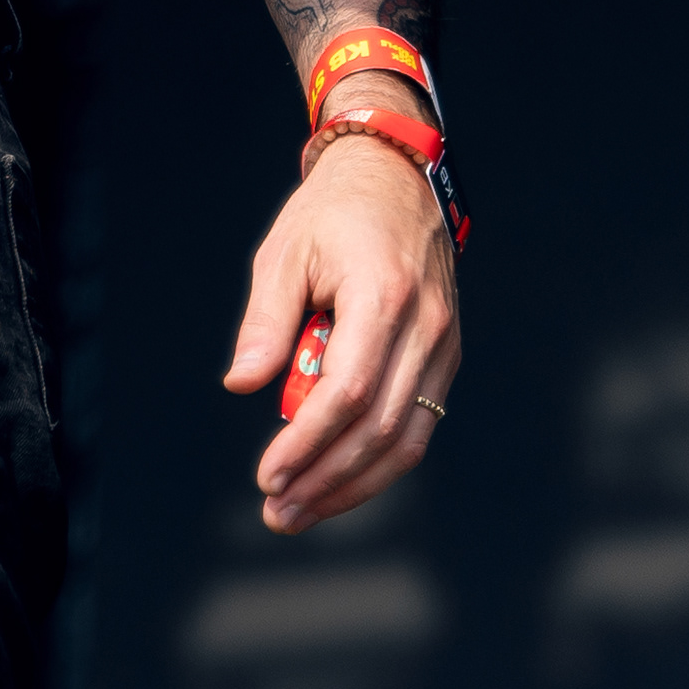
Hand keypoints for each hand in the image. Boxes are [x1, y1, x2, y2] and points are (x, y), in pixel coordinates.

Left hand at [220, 124, 460, 531]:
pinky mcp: (445, 355)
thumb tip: (243, 384)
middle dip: (327, 481)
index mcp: (381, 295)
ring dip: (354, 485)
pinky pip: (419, 423)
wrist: (395, 176)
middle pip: (381, 429)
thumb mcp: (285, 253)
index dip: (308, 443)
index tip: (269, 475)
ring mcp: (443, 343)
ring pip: (408, 439)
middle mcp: (424, 326)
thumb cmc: (332, 213)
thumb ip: (267, 321)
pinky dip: (380, 461)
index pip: (348, 391)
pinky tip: (339, 480)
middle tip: (278, 512)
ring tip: (301, 511)